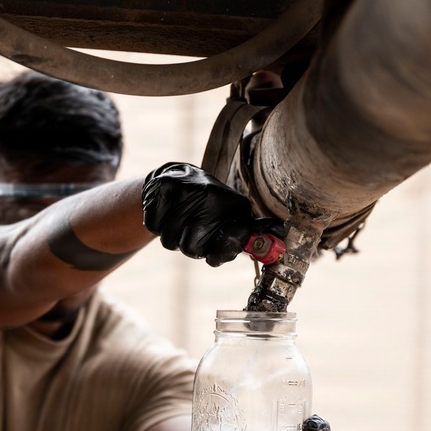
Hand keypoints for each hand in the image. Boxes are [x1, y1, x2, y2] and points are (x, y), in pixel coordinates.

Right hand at [141, 162, 283, 265]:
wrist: (174, 177)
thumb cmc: (208, 204)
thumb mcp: (231, 213)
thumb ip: (246, 232)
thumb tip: (277, 239)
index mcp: (229, 201)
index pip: (227, 242)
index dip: (218, 253)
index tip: (212, 252)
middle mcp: (206, 194)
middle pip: (192, 248)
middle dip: (190, 246)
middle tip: (193, 233)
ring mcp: (180, 193)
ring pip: (170, 241)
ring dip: (173, 237)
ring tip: (180, 221)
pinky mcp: (157, 192)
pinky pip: (153, 228)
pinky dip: (156, 226)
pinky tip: (166, 213)